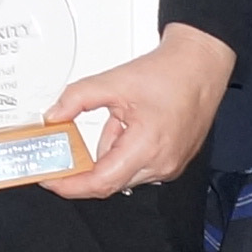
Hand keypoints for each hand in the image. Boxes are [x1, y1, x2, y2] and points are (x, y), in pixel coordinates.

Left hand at [39, 25, 237, 197]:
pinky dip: (124, 153)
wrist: (200, 66)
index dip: (70, 185)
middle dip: (85, 167)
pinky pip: (138, 168)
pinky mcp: (173, 163)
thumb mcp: (113, 81)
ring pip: (123, 175)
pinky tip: (129, 127)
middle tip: (65, 149)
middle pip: (109, 182)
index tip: (51, 180)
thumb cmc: (169, 74)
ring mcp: (170, 167)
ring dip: (108, 156)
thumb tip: (53, 117)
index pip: (100, 182)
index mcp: (147, 147)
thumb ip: (76, 99)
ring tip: (117, 120)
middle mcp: (161, 164)